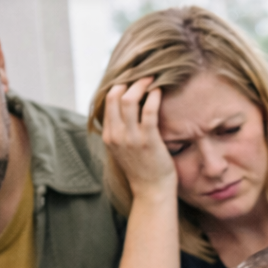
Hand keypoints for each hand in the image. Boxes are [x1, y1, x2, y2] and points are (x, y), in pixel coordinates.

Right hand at [102, 78, 176, 201]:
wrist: (152, 192)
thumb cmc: (142, 170)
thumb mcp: (123, 150)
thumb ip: (120, 131)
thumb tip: (124, 111)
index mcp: (108, 136)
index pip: (107, 101)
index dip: (119, 86)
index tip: (132, 79)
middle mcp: (116, 135)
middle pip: (115, 96)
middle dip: (129, 81)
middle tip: (143, 75)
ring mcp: (131, 138)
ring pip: (130, 100)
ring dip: (142, 85)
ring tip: (153, 79)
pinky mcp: (149, 141)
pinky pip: (149, 110)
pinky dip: (154, 96)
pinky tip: (159, 91)